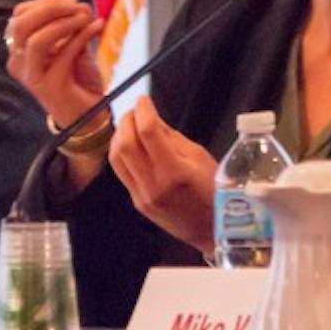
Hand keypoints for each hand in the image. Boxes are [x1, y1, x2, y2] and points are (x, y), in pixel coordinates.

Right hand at [6, 0, 105, 128]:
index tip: (71, 1)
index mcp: (19, 50)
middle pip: (21, 25)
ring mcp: (32, 77)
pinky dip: (82, 35)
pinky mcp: (50, 87)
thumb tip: (81, 6)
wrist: (89, 115)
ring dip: (64, 23)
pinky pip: (63, 54)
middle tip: (77, 5)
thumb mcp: (72, 46)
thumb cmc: (79, 79)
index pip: (20, 16)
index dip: (45, 3)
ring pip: (36, 40)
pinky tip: (97, 26)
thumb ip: (72, 26)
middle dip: (51, 8)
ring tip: (86, 17)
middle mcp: (19, 63)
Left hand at [109, 97, 216, 254]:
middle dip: (127, 121)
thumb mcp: (200, 157)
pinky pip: (121, 172)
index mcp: (174, 171)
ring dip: (119, 136)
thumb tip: (151, 119)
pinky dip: (121, 153)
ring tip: (130, 125)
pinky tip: (129, 144)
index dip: (143, 111)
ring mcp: (141, 195)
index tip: (144, 99)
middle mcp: (153, 184)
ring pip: (116, 158)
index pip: (148, 133)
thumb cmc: (214, 190)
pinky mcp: (136, 202)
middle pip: (126, 144)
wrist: (211, 229)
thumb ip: (172, 138)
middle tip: (135, 110)